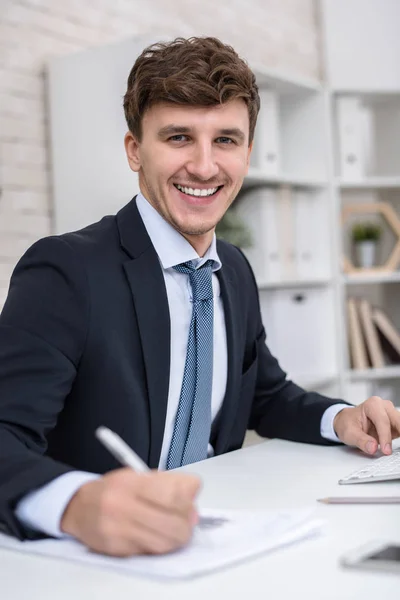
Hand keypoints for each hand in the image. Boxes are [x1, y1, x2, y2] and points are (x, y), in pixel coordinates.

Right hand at [61, 468, 200, 556]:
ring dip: (177, 537)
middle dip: (187, 522)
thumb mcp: (137, 475)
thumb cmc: (112, 490)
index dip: (188, 498)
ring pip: (164, 542)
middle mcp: (123, 506)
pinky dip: (161, 545)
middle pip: (172, 523)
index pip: (172, 494)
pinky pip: (150, 551)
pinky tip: (158, 535)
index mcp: (130, 483)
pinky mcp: (117, 549)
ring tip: (175, 529)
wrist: (78, 507)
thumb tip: (192, 501)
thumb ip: (166, 483)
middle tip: (188, 518)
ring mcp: (119, 531)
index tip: (191, 499)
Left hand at [333, 396, 399, 454]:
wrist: (347, 421)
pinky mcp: (394, 424)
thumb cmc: (347, 423)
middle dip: (399, 431)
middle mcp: (384, 407)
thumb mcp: (349, 433)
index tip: (386, 450)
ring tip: (396, 448)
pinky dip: (399, 436)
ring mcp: (391, 414)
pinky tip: (396, 447)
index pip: (383, 421)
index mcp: (372, 405)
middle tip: (395, 448)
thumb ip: (361, 440)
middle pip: (397, 420)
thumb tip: (373, 448)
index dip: (385, 437)